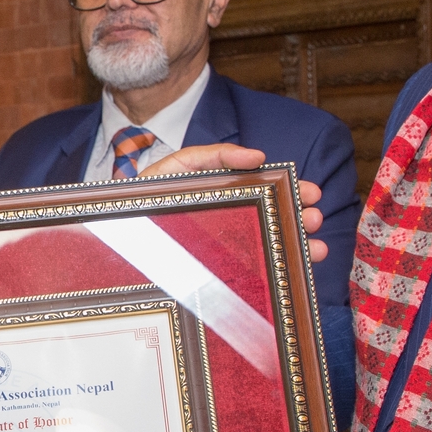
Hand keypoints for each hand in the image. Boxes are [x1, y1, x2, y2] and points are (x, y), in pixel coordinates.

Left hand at [138, 145, 328, 263]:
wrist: (114, 238)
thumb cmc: (143, 201)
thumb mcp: (176, 169)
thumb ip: (211, 156)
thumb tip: (257, 156)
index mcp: (222, 198)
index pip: (265, 194)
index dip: (291, 192)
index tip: (311, 192)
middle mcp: (228, 224)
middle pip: (272, 220)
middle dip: (299, 218)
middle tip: (316, 217)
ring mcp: (223, 250)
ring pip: (268, 248)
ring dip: (297, 246)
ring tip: (316, 246)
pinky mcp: (216, 275)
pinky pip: (252, 275)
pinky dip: (277, 272)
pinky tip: (300, 269)